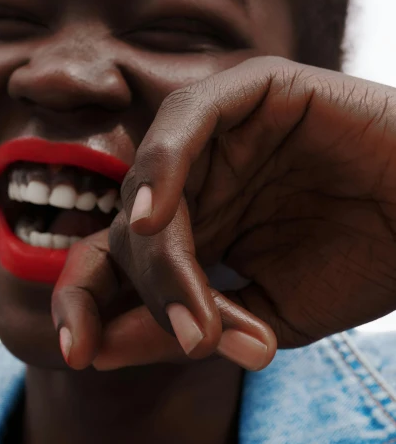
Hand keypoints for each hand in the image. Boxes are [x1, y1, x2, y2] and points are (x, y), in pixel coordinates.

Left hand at [52, 56, 395, 369]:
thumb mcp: (262, 321)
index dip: (87, 303)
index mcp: (199, 228)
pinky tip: (151, 217)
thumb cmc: (365, 267)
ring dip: (159, 250)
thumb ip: (182, 331)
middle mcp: (201, 178)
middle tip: (181, 340)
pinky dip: (164, 165)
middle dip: (131, 288)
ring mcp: (223, 132)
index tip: (79, 354)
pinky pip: (187, 118)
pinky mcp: (255, 89)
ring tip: (185, 305)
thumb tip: (94, 354)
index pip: (118, 261)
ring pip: (150, 181)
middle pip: (124, 226)